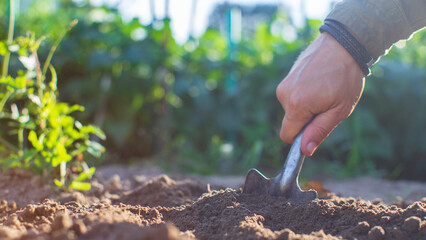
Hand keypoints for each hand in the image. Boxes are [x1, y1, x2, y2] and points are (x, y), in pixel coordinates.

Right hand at [276, 32, 364, 155]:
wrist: (344, 43)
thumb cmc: (346, 77)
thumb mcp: (339, 110)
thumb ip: (319, 131)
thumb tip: (304, 150)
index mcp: (296, 105)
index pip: (287, 135)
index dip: (300, 138)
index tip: (316, 129)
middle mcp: (284, 94)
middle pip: (290, 121)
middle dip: (306, 120)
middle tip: (327, 105)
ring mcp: (284, 83)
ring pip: (292, 108)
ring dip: (306, 106)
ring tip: (325, 90)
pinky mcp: (287, 76)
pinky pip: (292, 95)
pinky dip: (304, 94)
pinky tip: (319, 82)